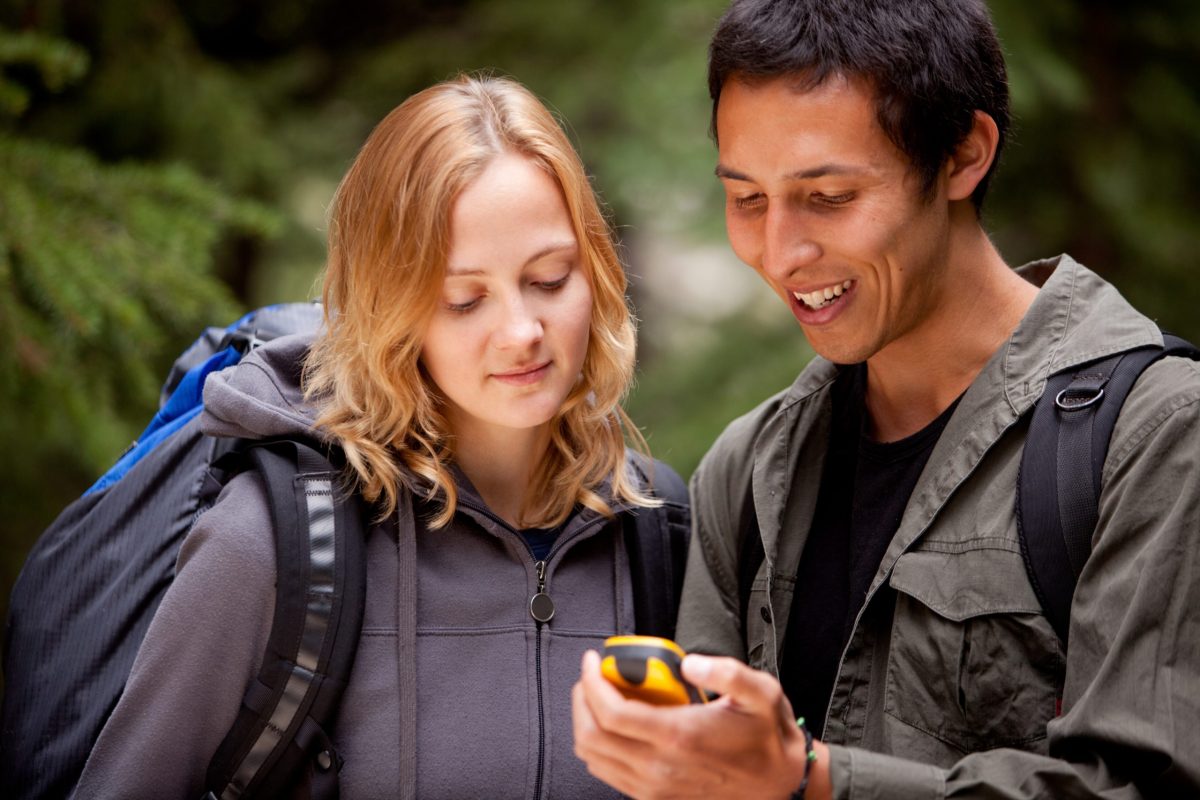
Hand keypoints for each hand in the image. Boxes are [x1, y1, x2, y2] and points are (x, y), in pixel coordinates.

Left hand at [572, 650, 830, 799]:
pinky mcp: (655, 797)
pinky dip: (600, 747)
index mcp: (678, 736)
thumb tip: (689, 663)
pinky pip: (609, 774)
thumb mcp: (760, 693)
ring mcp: (654, 787)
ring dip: (587, 724)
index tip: (592, 662)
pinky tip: (616, 725)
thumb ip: (726, 671)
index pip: (610, 712)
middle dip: (581, 700)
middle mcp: (659, 767)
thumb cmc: (767, 737)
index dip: (591, 683)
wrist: (781, 784)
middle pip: (591, 736)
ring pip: (594, 759)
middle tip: (591, 677)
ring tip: (599, 697)